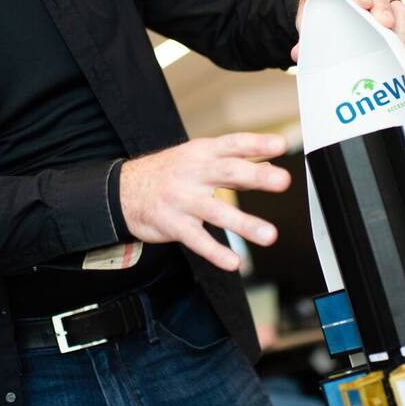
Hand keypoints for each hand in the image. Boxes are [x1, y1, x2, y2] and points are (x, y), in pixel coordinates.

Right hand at [120, 133, 290, 270]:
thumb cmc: (168, 173)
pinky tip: (234, 262)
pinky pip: (197, 240)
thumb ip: (234, 164)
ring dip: (244, 223)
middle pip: (227, 172)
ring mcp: (182, 199)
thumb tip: (269, 167)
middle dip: (256, 177)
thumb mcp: (198, 159)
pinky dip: (215, 252)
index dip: (257, 143)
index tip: (280, 144)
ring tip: (269, 235)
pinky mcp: (173, 224)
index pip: (233, 144)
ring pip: (216, 211)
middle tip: (282, 181)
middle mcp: (192, 173)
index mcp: (201, 153)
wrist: (123, 191)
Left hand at [292, 0, 404, 60]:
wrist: (329, 4)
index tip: (363, 3)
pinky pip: (403, 20)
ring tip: (399, 44)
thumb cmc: (322, 10)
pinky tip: (403, 50)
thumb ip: (306, 35)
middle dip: (382, 10)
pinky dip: (404, 35)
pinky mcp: (392, 13)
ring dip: (399, 24)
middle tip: (385, 25)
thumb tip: (298, 54)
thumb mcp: (310, 18)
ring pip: (394, 6)